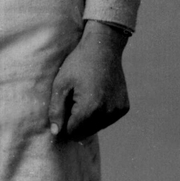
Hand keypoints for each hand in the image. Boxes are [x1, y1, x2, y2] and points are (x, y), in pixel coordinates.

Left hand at [48, 19, 129, 141]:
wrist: (103, 48)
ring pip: (97, 127)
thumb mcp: (61, 84)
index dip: (64, 124)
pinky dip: (100, 114)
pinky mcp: (123, 107)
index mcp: (89, 108)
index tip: (62, 109)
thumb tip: (55, 133)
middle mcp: (106, 113)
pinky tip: (96, 96)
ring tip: (85, 96)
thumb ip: (56, 110)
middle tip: (74, 100)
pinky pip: (108, 120)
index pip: (72, 132)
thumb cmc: (78, 64)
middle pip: (85, 132)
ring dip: (88, 119)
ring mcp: (117, 111)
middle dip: (76, 122)